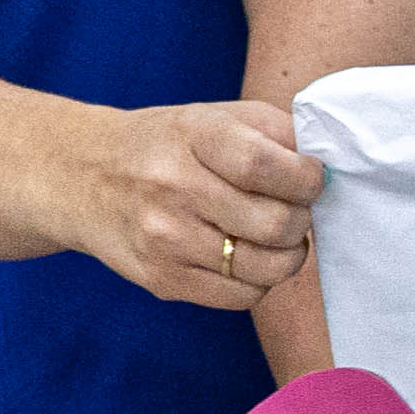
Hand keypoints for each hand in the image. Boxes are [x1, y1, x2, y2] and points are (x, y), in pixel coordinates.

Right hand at [82, 99, 326, 312]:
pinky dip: (258, 280)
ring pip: (266, 269)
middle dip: (302, 220)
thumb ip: (279, 132)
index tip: (311, 179)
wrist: (82, 177)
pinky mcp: (162, 280)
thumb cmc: (169, 144)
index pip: (267, 167)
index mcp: (194, 136)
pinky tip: (243, 255)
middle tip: (292, 210)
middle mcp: (173, 188)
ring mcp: (164, 239)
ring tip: (272, 235)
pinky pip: (242, 297)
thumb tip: (332, 163)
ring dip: (287, 255)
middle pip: (276, 225)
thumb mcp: (217, 116)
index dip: (308, 180)